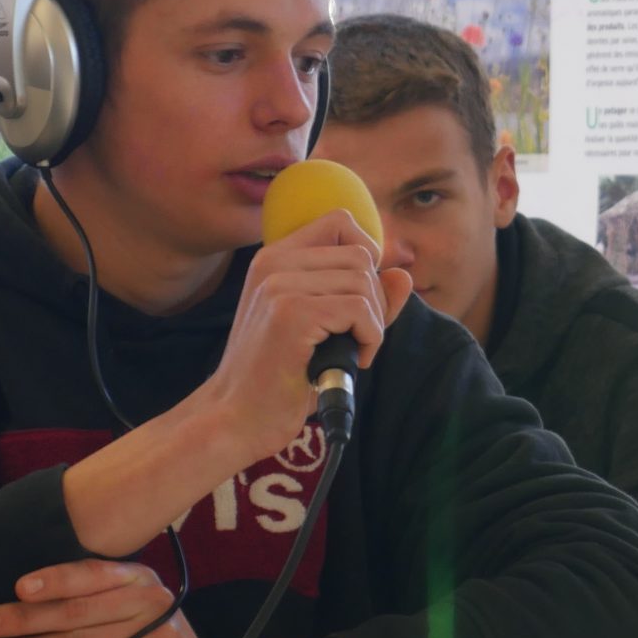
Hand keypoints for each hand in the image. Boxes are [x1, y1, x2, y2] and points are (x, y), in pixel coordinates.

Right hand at [195, 209, 411, 471]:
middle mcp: (273, 262)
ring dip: (374, 323)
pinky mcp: (291, 314)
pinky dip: (371, 338)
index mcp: (275, 258)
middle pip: (361, 256)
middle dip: (375, 299)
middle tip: (359, 336)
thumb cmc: (280, 375)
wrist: (235, 416)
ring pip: (365, 282)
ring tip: (354, 351)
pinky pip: (360, 310)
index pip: (340, 221)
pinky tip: (353, 361)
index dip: (366, 256)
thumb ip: (363, 299)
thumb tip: (402, 273)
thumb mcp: (323, 328)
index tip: (361, 298)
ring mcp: (280, 285)